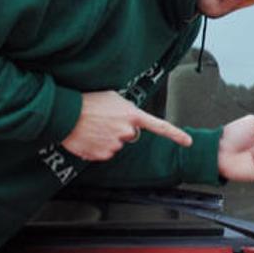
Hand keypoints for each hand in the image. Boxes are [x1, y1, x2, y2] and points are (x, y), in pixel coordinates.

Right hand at [62, 91, 192, 160]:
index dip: (176, 135)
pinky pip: (104, 153)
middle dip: (121, 130)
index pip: (160, 126)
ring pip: (117, 145)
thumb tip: (131, 120)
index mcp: (133, 115)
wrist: (65, 112)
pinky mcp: (101, 155)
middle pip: (130, 135)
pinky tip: (89, 136)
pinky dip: (97, 147)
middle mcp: (127, 131)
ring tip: (95, 127)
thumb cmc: (88, 101)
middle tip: (105, 121)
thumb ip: (128, 110)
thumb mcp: (114, 98)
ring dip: (108, 139)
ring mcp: (115, 145)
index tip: (188, 142)